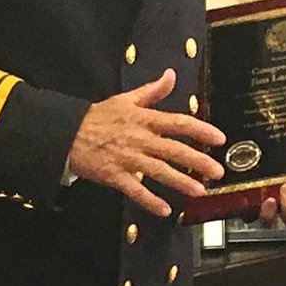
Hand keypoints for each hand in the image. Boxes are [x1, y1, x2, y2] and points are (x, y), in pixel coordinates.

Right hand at [68, 69, 224, 216]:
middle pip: (173, 150)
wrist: (66, 133)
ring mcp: (127, 158)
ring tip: (199, 191)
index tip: (219, 139)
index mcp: (144, 119)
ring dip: (180, 181)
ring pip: (158, 171)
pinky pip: (134, 190)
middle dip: (197, 161)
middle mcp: (139, 139)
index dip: (200, 130)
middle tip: (217, 171)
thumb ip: (153, 90)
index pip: (178, 123)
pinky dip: (149, 200)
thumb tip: (171, 75)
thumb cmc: (98, 117)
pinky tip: (165, 210)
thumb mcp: (126, 99)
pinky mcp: (114, 175)